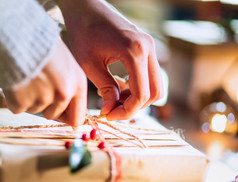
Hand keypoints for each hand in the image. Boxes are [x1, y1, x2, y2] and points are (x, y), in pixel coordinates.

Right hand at [3, 39, 86, 125]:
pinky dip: (14, 98)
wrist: (17, 33)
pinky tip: (15, 80)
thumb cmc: (41, 43)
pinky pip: (17, 108)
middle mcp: (63, 94)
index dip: (66, 116)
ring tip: (25, 77)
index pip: (77, 118)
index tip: (58, 113)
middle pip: (54, 115)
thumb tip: (65, 104)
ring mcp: (42, 99)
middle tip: (36, 87)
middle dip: (45, 106)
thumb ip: (68, 84)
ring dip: (29, 99)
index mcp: (77, 84)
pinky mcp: (22, 102)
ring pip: (35, 110)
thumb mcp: (65, 62)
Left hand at [56, 0, 162, 119]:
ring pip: (155, 84)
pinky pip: (149, 74)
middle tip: (112, 109)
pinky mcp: (146, 47)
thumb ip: (105, 89)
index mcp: (135, 52)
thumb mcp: (89, 65)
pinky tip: (117, 85)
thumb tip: (110, 111)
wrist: (85, 7)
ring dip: (136, 97)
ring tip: (112, 97)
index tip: (109, 115)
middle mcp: (148, 48)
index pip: (142, 94)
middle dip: (135, 106)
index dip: (127, 111)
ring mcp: (149, 46)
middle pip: (155, 92)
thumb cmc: (82, 32)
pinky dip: (137, 86)